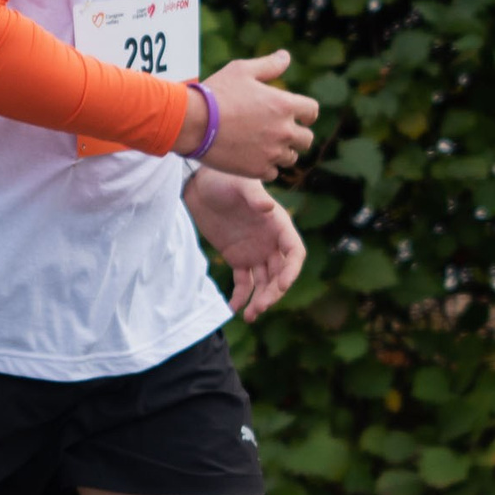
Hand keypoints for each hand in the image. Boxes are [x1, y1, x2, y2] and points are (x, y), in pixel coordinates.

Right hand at [174, 50, 318, 178]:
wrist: (193, 122)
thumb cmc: (216, 93)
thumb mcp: (241, 70)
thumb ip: (268, 65)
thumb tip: (285, 57)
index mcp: (284, 105)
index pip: (312, 111)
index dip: (305, 112)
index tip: (297, 115)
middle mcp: (284, 130)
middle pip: (306, 139)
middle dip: (296, 135)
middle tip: (279, 132)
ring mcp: (272, 152)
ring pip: (290, 158)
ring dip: (281, 152)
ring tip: (264, 146)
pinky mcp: (257, 170)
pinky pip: (272, 173)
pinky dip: (265, 167)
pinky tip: (252, 158)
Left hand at [184, 169, 305, 320]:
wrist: (200, 184)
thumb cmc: (225, 178)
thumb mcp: (241, 184)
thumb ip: (255, 196)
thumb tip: (268, 207)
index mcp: (279, 224)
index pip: (294, 252)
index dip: (291, 271)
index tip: (281, 285)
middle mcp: (271, 241)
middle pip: (280, 273)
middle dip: (273, 292)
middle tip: (261, 307)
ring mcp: (255, 252)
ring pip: (264, 282)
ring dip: (260, 299)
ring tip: (249, 316)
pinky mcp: (237, 258)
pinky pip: (243, 283)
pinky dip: (240, 297)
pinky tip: (233, 309)